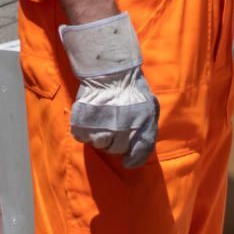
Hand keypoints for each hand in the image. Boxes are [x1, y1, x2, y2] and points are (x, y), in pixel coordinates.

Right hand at [59, 11, 158, 167]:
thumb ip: (148, 126)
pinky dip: (85, 130)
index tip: (128, 161)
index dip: (133, 159)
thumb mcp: (150, 106)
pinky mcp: (83, 127)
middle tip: (114, 126)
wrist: (109, 72)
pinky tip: (90, 118)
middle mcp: (122, 133)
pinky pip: (84, 137)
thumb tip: (142, 144)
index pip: (138, 154)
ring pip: (100, 144)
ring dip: (101, 135)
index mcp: (141, 128)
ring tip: (102, 119)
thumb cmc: (132, 88)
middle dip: (116, 141)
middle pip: (117, 149)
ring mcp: (101, 131)